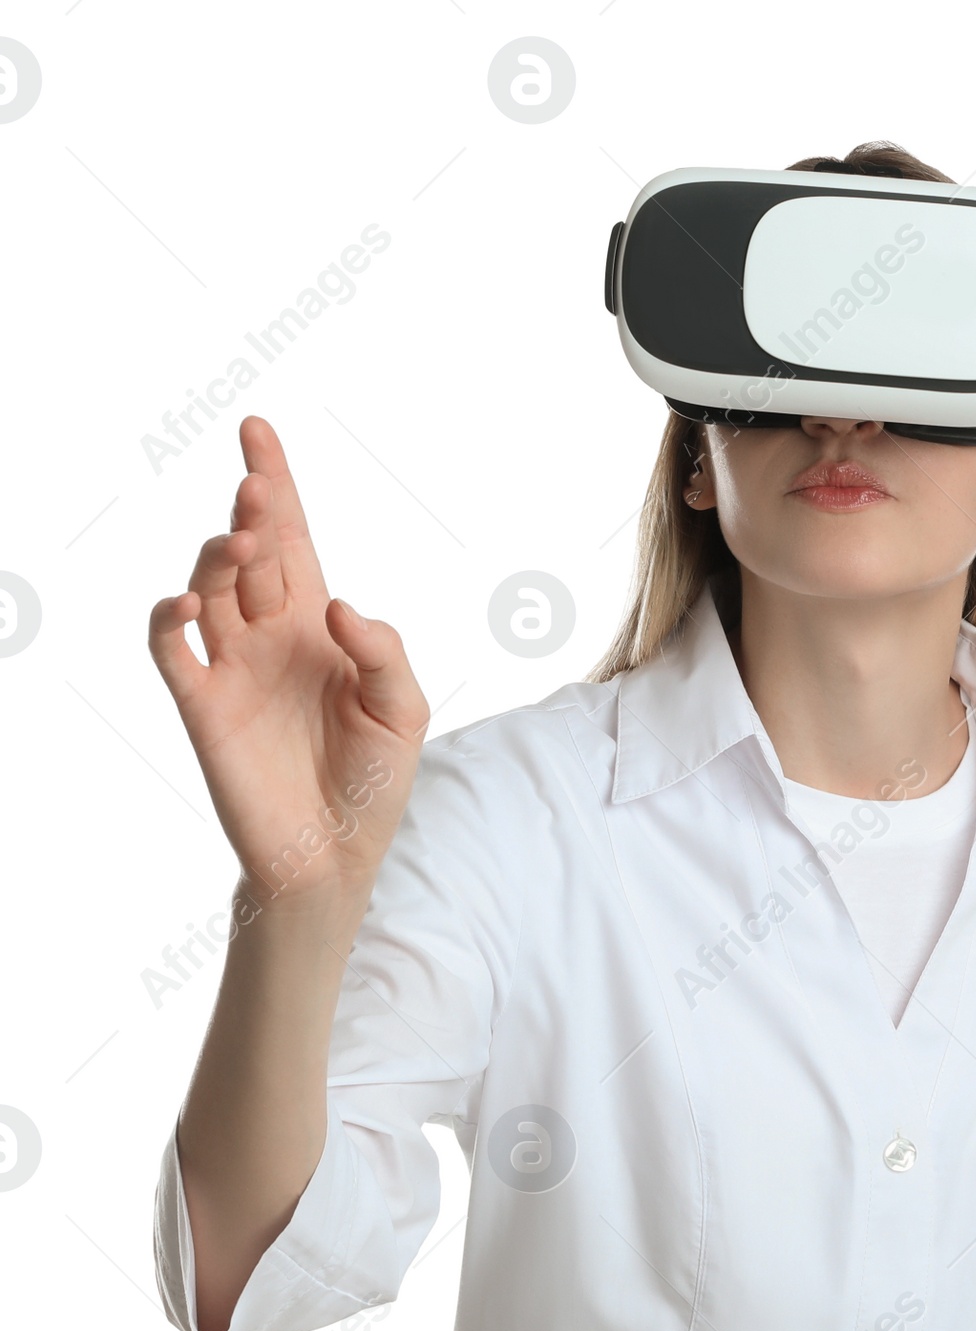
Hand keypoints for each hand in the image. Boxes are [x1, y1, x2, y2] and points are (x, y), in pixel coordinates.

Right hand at [148, 415, 429, 907]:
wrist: (337, 851)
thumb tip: (337, 606)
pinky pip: (170, 649)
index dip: (277, 486)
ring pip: (210, 587)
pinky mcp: (203, 706)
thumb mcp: (403, 710)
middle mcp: (270, 635)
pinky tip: (188, 603)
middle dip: (253, 512)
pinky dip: (168, 619)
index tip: (258, 431)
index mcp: (319, 626)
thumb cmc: (374, 778)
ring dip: (220, 558)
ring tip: (244, 543)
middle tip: (259, 489)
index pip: (295, 541)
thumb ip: (382, 651)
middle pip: (251, 552)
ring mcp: (232, 666)